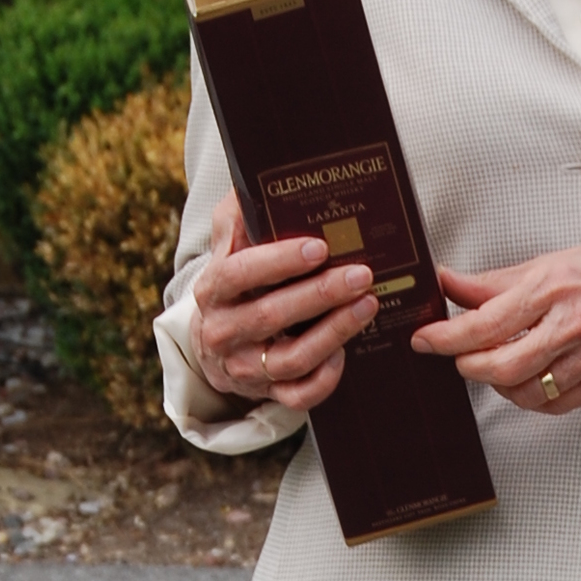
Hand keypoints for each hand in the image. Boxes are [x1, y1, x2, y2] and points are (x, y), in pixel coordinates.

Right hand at [191, 195, 377, 415]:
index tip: (319, 248)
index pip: (239, 273)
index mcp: (212, 290)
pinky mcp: (267, 394)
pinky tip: (347, 351)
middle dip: (321, 294)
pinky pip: (300, 396)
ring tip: (368, 305)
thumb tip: (258, 184)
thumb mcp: (229, 240)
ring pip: (292, 358)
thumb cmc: (236, 279)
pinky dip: (326, 377)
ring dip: (335, 332)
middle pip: (272, 316)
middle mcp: (222, 332)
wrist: (216, 340)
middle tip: (362, 274)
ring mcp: (244, 368)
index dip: (278, 262)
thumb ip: (239, 214)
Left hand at [411, 223, 580, 414]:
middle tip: (455, 356)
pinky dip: (530, 398)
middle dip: (466, 365)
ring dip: (497, 383)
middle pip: (498, 366)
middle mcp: (572, 324)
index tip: (426, 339)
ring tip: (492, 364)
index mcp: (555, 286)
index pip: (484, 323)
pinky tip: (526, 380)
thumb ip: (500, 280)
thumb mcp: (558, 258)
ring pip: (523, 391)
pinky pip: (554, 404)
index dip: (446, 337)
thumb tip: (453, 284)